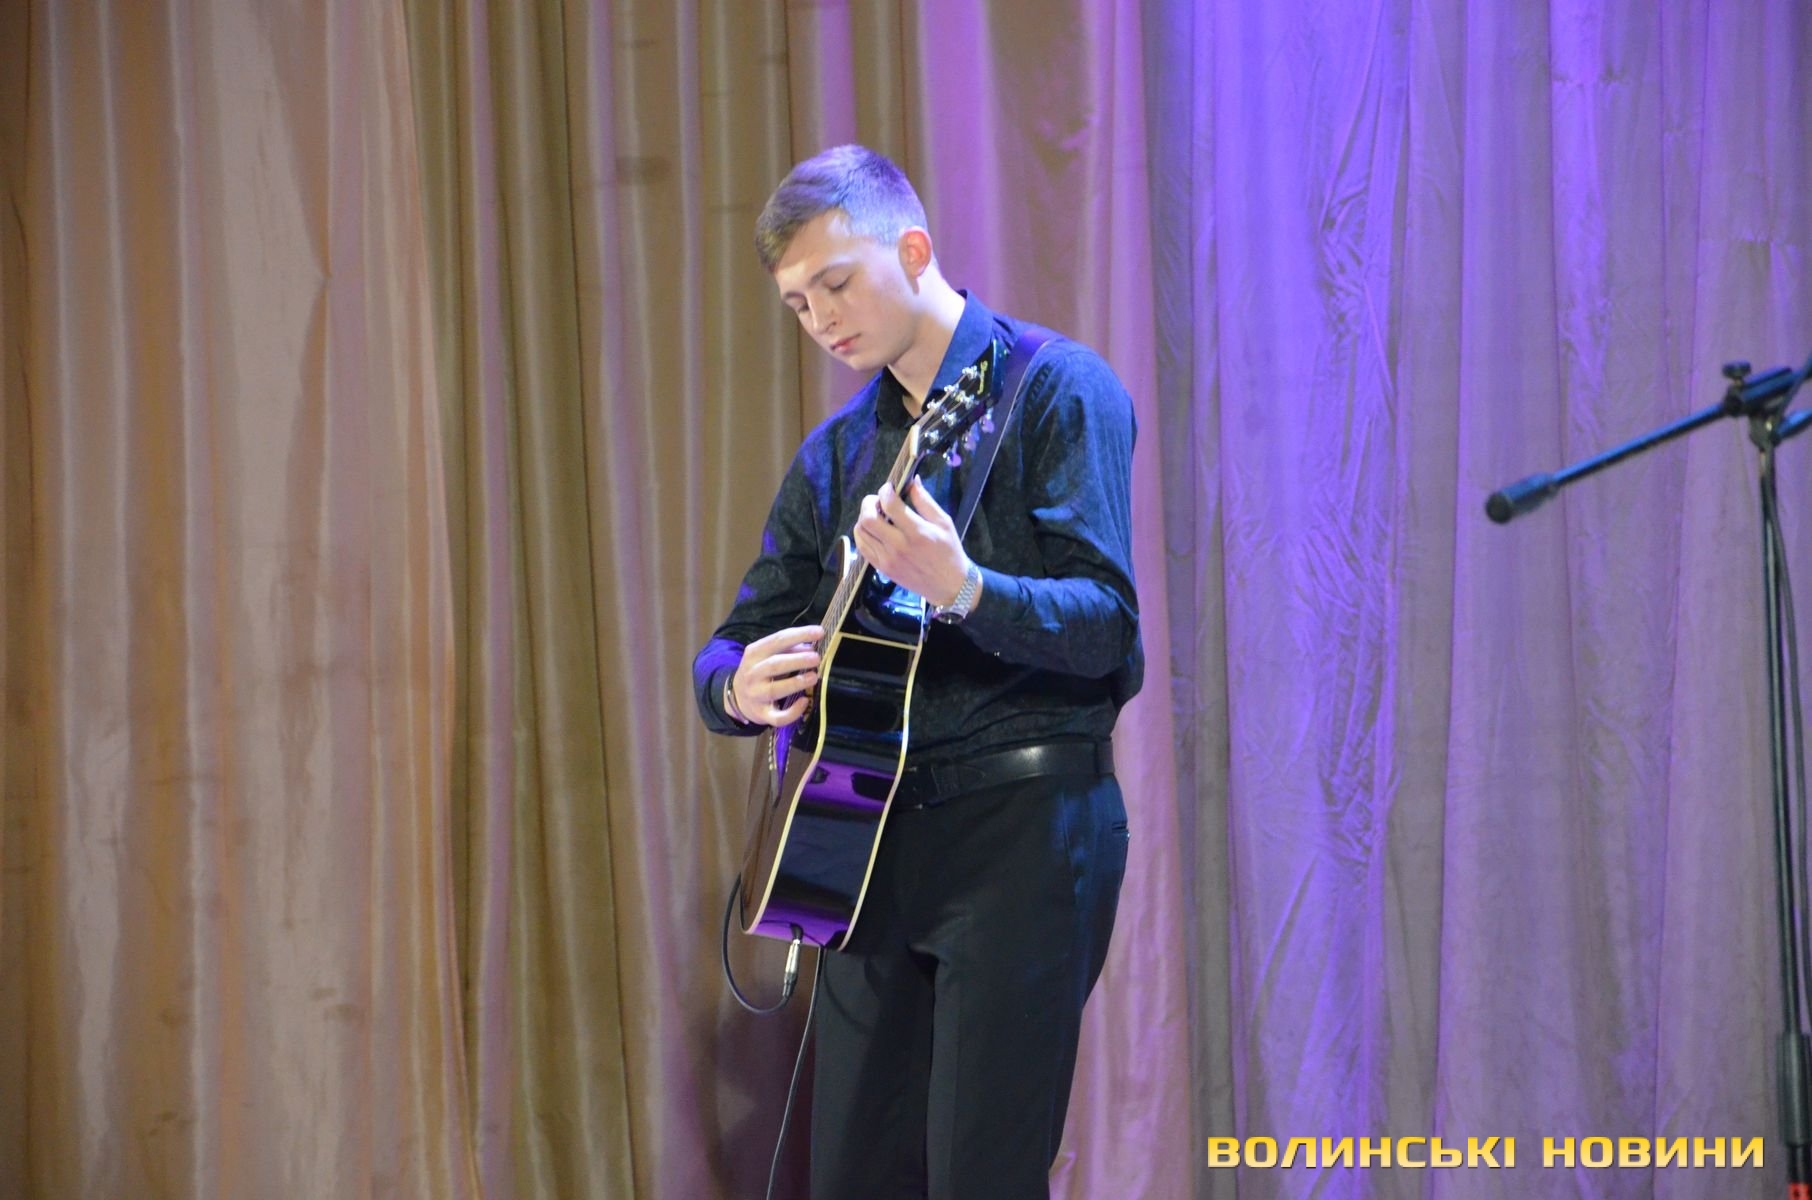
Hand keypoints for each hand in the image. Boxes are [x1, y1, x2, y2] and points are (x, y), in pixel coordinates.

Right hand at [730, 625, 823, 726]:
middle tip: (816, 658)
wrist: (737, 698)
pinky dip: (792, 712)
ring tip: (814, 676)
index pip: (777, 640)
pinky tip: (804, 702)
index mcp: (754, 653)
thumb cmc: (759, 672)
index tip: (819, 632)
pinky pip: (777, 717)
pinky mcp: (762, 714)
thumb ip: (788, 649)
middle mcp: (752, 673)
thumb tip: (811, 646)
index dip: (799, 635)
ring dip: (796, 682)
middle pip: (775, 665)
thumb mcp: (766, 656)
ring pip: (775, 689)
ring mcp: (755, 695)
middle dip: (797, 660)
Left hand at [852, 480, 969, 606]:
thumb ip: (925, 501)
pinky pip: (862, 547)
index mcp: (917, 532)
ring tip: (876, 515)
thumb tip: (912, 481)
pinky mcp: (882, 568)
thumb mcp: (944, 522)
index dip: (886, 491)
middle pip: (868, 518)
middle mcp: (899, 546)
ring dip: (864, 518)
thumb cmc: (949, 552)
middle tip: (878, 501)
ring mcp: (888, 559)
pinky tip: (873, 530)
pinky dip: (863, 534)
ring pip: (861, 532)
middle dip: (869, 503)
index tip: (890, 488)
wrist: (949, 586)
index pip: (890, 505)